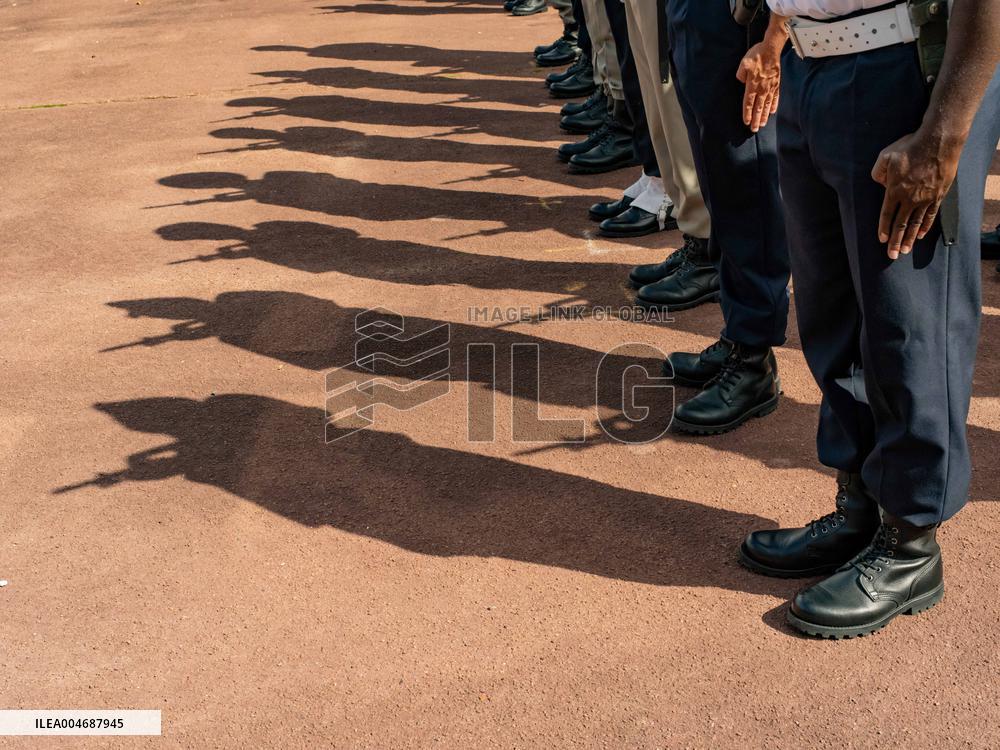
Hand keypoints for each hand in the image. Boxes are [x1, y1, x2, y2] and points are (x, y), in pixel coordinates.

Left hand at [737, 41, 781, 131]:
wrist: (772, 48)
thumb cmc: (757, 55)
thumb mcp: (743, 63)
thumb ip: (740, 75)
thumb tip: (741, 82)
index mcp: (752, 85)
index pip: (748, 103)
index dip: (747, 114)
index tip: (746, 122)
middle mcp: (762, 88)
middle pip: (758, 107)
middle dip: (756, 120)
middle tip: (754, 130)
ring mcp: (770, 86)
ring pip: (767, 105)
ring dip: (764, 116)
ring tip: (762, 124)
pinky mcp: (776, 83)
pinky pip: (775, 97)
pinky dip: (774, 105)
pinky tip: (772, 112)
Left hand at [871, 130, 964, 258]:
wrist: (938, 142)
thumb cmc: (910, 147)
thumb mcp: (885, 157)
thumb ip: (877, 173)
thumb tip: (879, 184)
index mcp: (894, 191)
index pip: (886, 215)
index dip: (883, 228)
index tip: (882, 240)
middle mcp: (910, 198)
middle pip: (901, 224)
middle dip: (896, 241)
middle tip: (892, 256)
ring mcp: (925, 198)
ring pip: (916, 223)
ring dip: (910, 238)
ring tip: (905, 250)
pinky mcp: (938, 195)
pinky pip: (931, 215)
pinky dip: (925, 226)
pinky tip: (921, 235)